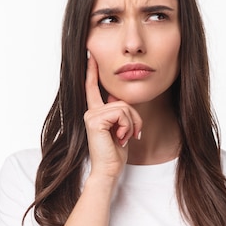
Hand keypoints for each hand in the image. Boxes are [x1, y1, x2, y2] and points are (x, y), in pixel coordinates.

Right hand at [84, 52, 142, 178]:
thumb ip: (120, 113)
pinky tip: (119, 138)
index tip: (91, 56)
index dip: (92, 71)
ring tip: (123, 138)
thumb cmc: (115, 153)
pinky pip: (121, 113)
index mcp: (95, 112)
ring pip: (124, 107)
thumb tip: (120, 101)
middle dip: (134, 118)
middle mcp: (90, 111)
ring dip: (131, 124)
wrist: (109, 170)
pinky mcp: (95, 119)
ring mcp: (91, 114)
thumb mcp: (121, 128)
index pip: (93, 88)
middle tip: (133, 134)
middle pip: (122, 101)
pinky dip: (127, 126)